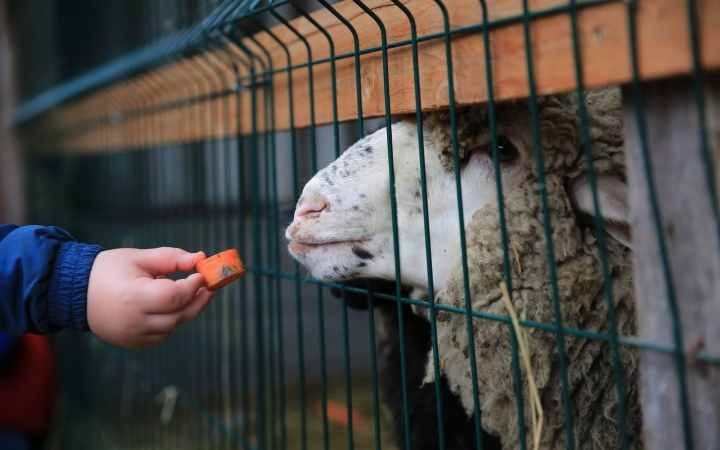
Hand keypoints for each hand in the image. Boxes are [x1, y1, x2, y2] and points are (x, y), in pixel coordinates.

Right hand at [87, 247, 213, 347]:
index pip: (175, 297)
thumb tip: (200, 258)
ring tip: (191, 294)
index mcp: (134, 298)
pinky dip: (171, 322)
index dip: (193, 286)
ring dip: (186, 312)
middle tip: (208, 289)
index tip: (201, 275)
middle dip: (198, 302)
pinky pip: (161, 335)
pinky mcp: (132, 343)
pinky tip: (169, 307)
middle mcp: (134, 322)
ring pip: (172, 327)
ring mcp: (132, 336)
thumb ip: (171, 258)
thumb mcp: (139, 257)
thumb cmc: (109, 270)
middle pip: (178, 316)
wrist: (75, 291)